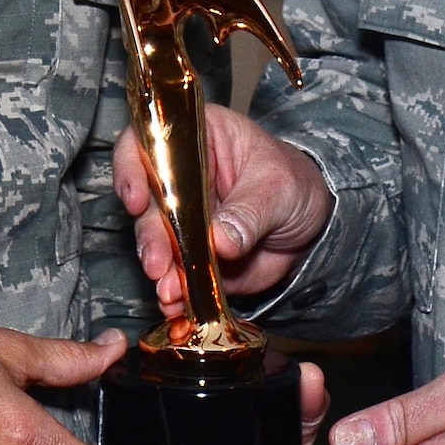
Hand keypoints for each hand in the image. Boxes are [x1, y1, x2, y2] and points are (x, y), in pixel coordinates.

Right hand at [114, 105, 334, 314]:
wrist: (312, 225)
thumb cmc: (294, 183)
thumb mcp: (278, 187)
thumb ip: (249, 213)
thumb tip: (220, 241)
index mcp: (197, 140)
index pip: (148, 141)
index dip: (132, 167)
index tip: (137, 201)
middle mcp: (180, 178)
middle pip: (146, 200)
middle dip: (149, 234)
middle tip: (158, 263)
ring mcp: (183, 219)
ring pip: (155, 241)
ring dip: (159, 267)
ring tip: (170, 290)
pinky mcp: (191, 254)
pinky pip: (175, 272)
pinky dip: (175, 290)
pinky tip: (178, 304)